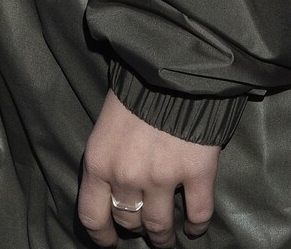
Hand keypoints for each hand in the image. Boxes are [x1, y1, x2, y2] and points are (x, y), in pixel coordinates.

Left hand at [78, 90, 218, 245]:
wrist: (176, 59)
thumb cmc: (138, 85)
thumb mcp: (108, 121)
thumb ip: (109, 156)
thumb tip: (114, 183)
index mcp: (99, 161)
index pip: (92, 216)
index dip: (102, 235)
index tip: (110, 242)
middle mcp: (127, 175)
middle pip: (128, 221)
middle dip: (136, 228)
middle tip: (145, 226)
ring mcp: (163, 176)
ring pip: (160, 226)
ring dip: (164, 236)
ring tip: (169, 237)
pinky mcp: (197, 171)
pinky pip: (198, 213)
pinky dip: (197, 225)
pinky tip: (195, 226)